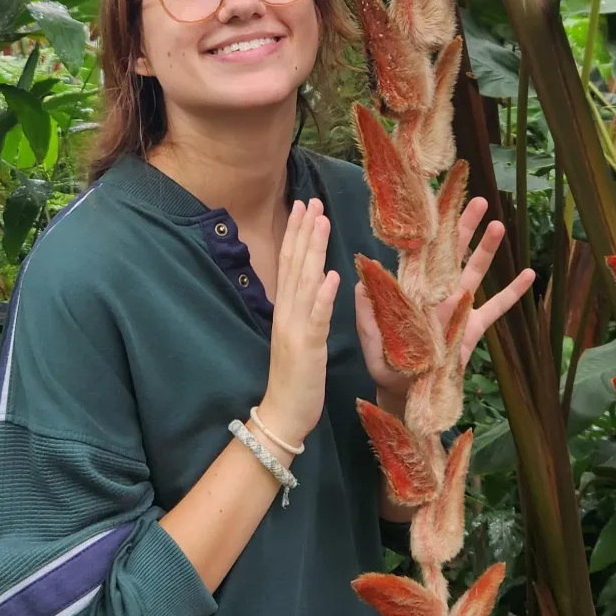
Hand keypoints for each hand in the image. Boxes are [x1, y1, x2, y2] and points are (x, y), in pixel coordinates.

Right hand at [259, 198, 339, 448]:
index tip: (304, 207)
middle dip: (303, 232)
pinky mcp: (307, 349)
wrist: (282, 415)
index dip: (297, 234)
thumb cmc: (294, 380)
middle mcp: (286, 314)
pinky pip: (316, 318)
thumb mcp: (299, 338)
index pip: (290, 265)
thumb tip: (316, 282)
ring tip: (321, 223)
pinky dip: (323, 296)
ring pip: (304, 283)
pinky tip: (332, 276)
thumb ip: (305, 310)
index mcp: (285, 312)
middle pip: (294, 266)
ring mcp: (295, 330)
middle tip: (311, 201)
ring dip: (313, 252)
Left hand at [356, 196, 535, 401]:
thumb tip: (362, 281)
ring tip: (499, 224)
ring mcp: (458, 308)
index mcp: (411, 289)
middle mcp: (436, 293)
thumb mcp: (371, 336)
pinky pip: (496, 307)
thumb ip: (368, 310)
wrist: (404, 392)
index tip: (436, 203)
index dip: (429, 229)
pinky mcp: (473, 327)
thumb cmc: (384, 363)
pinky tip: (529, 274)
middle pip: (452, 253)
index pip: (421, 252)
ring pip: (474, 272)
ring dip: (487, 249)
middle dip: (463, 226)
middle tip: (477, 201)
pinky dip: (512, 292)